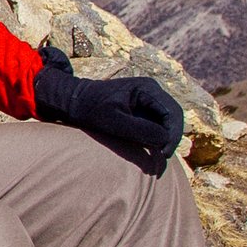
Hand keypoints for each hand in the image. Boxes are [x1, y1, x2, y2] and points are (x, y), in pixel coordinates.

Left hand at [36, 56, 184, 174]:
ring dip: (165, 139)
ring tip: (158, 157)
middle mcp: (152, 92)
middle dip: (171, 138)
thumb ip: (140, 129)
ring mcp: (148, 101)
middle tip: (163, 158)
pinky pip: (157, 125)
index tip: (164, 153)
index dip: (173, 134)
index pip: (172, 112)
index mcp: (147, 88)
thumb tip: (165, 139)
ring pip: (167, 123)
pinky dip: (157, 138)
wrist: (74, 102)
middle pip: (173, 117)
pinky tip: (152, 151)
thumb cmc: (90, 109)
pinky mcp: (143, 111)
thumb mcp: (114, 121)